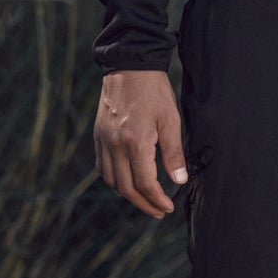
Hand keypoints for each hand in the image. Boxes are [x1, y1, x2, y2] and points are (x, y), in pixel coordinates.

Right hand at [94, 70, 187, 218]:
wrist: (129, 66)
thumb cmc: (154, 90)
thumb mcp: (171, 119)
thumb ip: (174, 152)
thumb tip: (179, 181)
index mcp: (136, 142)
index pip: (145, 183)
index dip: (157, 200)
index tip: (168, 208)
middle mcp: (115, 145)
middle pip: (126, 188)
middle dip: (143, 204)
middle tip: (159, 211)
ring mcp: (103, 141)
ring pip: (111, 181)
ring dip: (128, 195)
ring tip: (145, 200)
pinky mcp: (98, 136)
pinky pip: (102, 168)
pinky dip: (114, 180)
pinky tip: (126, 182)